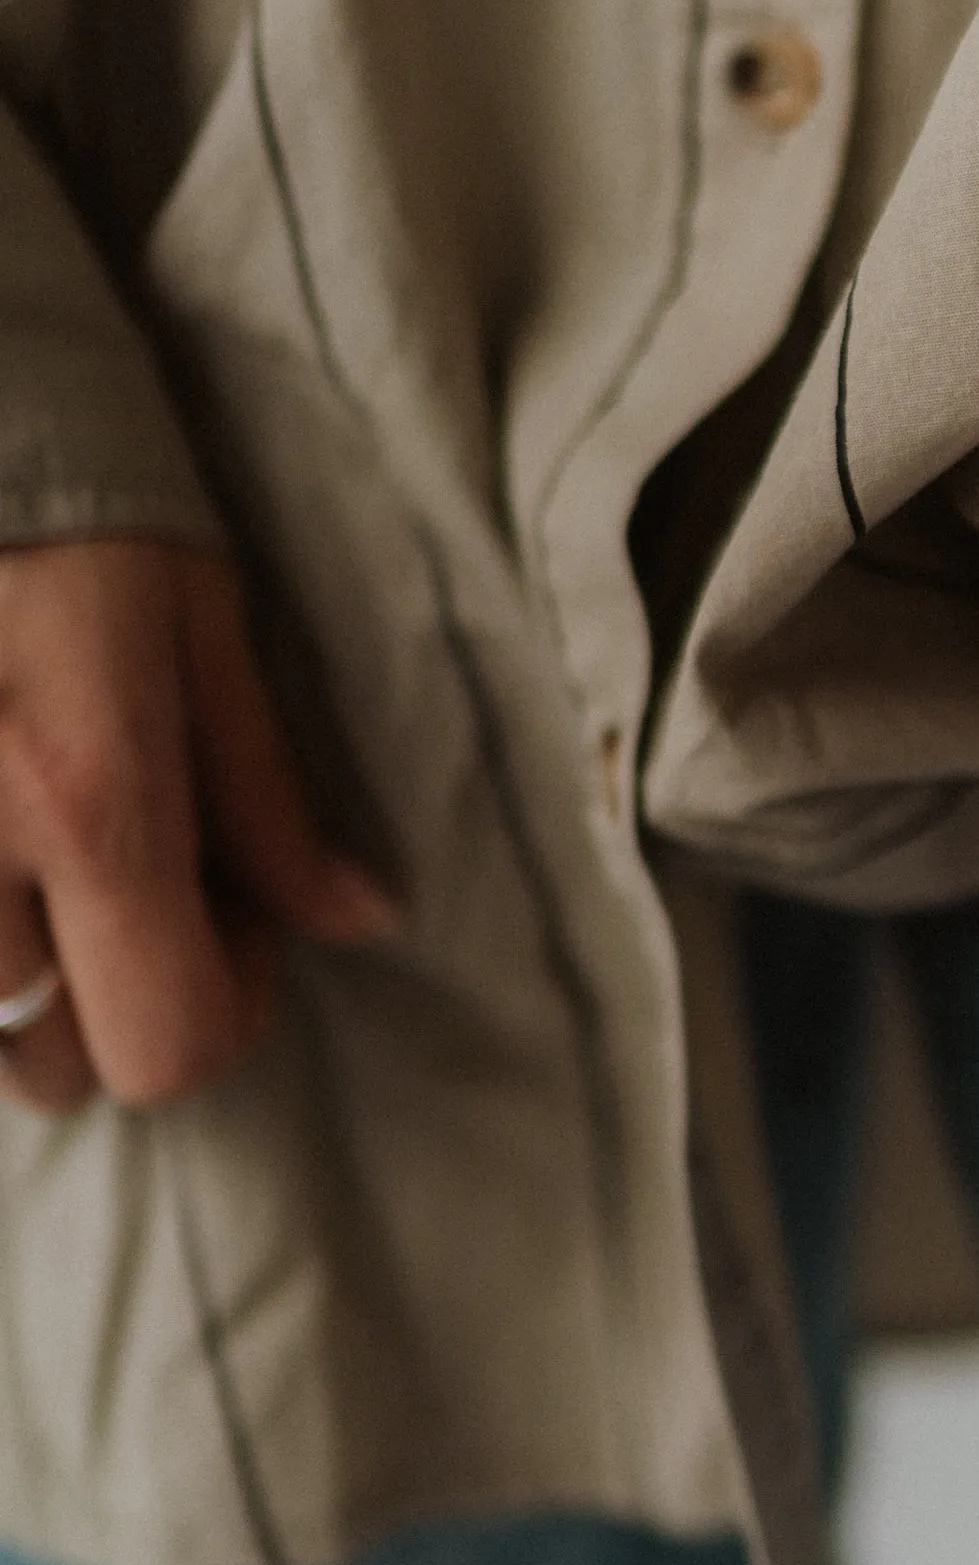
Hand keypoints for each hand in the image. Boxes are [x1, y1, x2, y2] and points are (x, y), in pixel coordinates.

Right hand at [0, 537, 397, 1113]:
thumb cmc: (68, 497)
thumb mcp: (197, 622)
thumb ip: (266, 796)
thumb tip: (359, 920)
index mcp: (86, 800)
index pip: (165, 1047)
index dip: (226, 1006)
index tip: (234, 918)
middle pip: (50, 1067)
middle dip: (112, 1005)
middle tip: (128, 885)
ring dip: (12, 983)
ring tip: (34, 857)